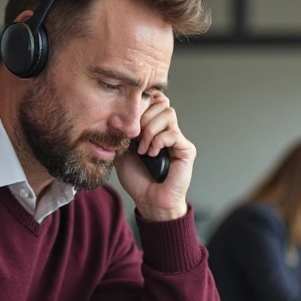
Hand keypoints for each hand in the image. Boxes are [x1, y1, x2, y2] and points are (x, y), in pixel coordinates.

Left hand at [116, 92, 193, 221]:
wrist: (150, 200)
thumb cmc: (138, 179)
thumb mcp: (121, 151)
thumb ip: (119, 133)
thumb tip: (114, 117)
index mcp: (153, 126)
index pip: (152, 99)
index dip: (139, 104)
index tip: (126, 120)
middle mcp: (167, 129)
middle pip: (161, 102)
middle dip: (143, 116)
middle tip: (135, 137)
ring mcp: (178, 138)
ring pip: (168, 113)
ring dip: (150, 130)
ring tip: (143, 148)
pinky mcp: (186, 149)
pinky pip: (172, 133)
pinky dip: (158, 141)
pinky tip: (151, 153)